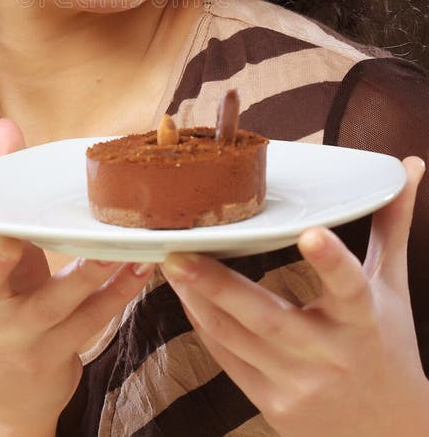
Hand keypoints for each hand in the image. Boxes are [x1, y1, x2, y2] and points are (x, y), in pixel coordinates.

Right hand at [0, 119, 153, 431]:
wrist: (4, 399)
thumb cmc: (1, 306)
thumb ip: (0, 192)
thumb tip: (4, 125)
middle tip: (9, 238)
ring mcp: (16, 336)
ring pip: (49, 306)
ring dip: (82, 277)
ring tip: (110, 249)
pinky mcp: (52, 356)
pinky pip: (89, 323)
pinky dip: (118, 295)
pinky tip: (139, 269)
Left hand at [162, 156, 428, 436]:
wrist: (387, 432)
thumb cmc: (386, 344)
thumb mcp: (391, 285)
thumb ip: (391, 224)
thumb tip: (411, 164)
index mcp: (363, 320)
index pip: (349, 287)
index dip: (330, 262)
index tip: (310, 232)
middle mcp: (330, 355)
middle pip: (269, 319)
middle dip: (220, 286)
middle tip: (180, 252)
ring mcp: (298, 384)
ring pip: (237, 339)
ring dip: (199, 301)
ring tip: (169, 264)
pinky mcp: (272, 403)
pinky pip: (228, 360)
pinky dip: (204, 327)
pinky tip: (185, 296)